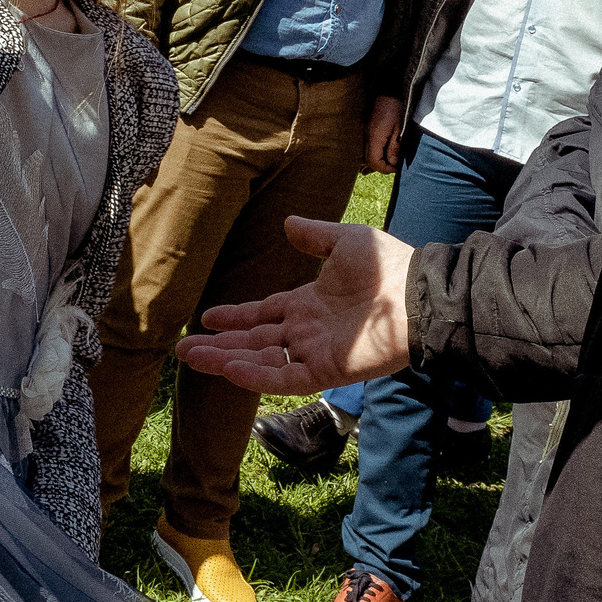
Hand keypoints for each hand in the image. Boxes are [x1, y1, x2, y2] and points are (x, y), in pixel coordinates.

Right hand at [174, 217, 413, 394]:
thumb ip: (314, 237)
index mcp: (309, 304)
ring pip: (261, 361)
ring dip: (227, 360)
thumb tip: (288, 224)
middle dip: (219, 345)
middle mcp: (307, 331)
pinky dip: (257, 376)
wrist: (418, 294)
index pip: (263, 314)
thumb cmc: (387, 266)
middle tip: (184, 349)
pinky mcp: (326, 370)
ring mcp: (315, 352)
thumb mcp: (345, 241)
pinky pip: (284, 377)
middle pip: (254, 341)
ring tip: (193, 358)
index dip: (235, 317)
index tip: (207, 317)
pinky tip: (229, 369)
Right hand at [364, 94, 404, 173]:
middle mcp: (366, 137)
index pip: (374, 162)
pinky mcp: (366, 130)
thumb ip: (394, 147)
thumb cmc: (396, 109)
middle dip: (380, 166)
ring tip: (387, 163)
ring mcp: (364, 133)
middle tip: (393, 166)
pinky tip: (380, 155)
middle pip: (368, 160)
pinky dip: (373, 154)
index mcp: (374, 137)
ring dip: (376, 160)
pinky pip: (366, 147)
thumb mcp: (400, 129)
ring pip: (366, 154)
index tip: (396, 167)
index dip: (385, 169)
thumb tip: (392, 163)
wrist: (387, 91)